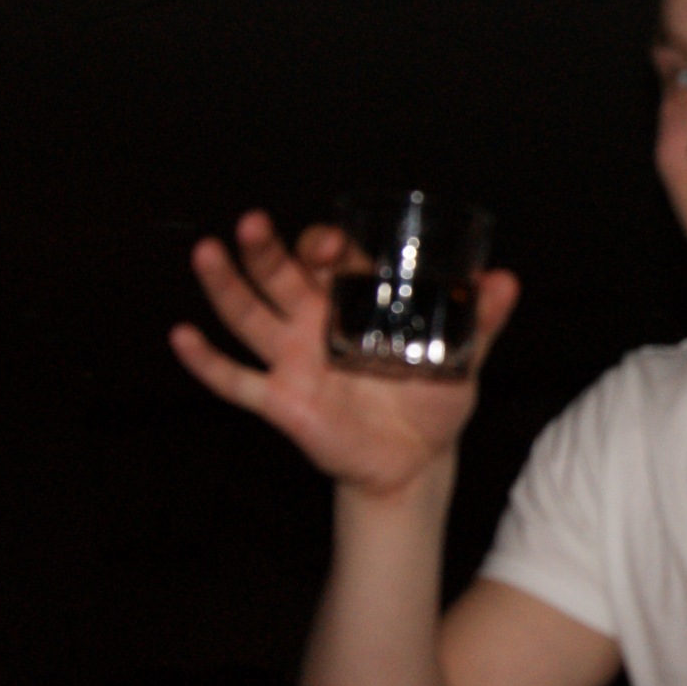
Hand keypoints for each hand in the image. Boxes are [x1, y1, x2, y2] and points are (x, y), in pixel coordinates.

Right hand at [168, 210, 519, 498]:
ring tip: (206, 252)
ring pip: (248, 315)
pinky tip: (181, 337)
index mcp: (356, 301)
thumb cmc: (433, 400)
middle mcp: (315, 321)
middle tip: (253, 223)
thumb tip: (505, 281)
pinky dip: (206, 361)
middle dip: (267, 248)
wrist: (416, 461)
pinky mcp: (280, 399)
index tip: (337, 244)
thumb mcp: (462, 356)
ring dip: (226, 284)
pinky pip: (235, 381)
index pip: (332, 258)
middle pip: (280, 275)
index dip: (329, 244)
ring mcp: (292, 358)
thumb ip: (480, 319)